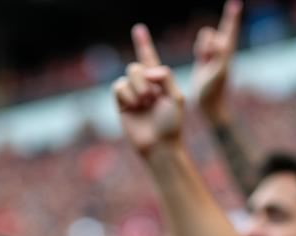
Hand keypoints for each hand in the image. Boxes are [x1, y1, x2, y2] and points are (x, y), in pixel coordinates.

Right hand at [113, 25, 184, 156]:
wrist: (159, 146)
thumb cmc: (171, 125)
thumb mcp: (176, 96)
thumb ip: (165, 76)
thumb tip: (145, 70)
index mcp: (159, 82)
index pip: (150, 58)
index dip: (143, 44)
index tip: (138, 29)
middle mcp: (144, 86)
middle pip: (137, 65)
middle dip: (144, 78)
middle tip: (151, 98)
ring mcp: (132, 95)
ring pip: (129, 74)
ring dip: (138, 87)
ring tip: (145, 104)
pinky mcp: (121, 104)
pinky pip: (119, 87)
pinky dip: (128, 95)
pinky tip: (134, 107)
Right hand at [192, 1, 241, 123]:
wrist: (209, 105)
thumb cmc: (214, 91)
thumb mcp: (218, 73)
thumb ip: (219, 56)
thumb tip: (219, 42)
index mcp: (227, 52)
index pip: (230, 30)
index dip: (231, 16)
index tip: (235, 4)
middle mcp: (222, 50)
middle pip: (209, 33)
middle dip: (205, 44)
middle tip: (206, 61)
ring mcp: (214, 53)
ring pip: (203, 37)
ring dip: (200, 48)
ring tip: (204, 64)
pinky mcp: (205, 58)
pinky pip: (200, 44)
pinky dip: (198, 51)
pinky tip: (201, 63)